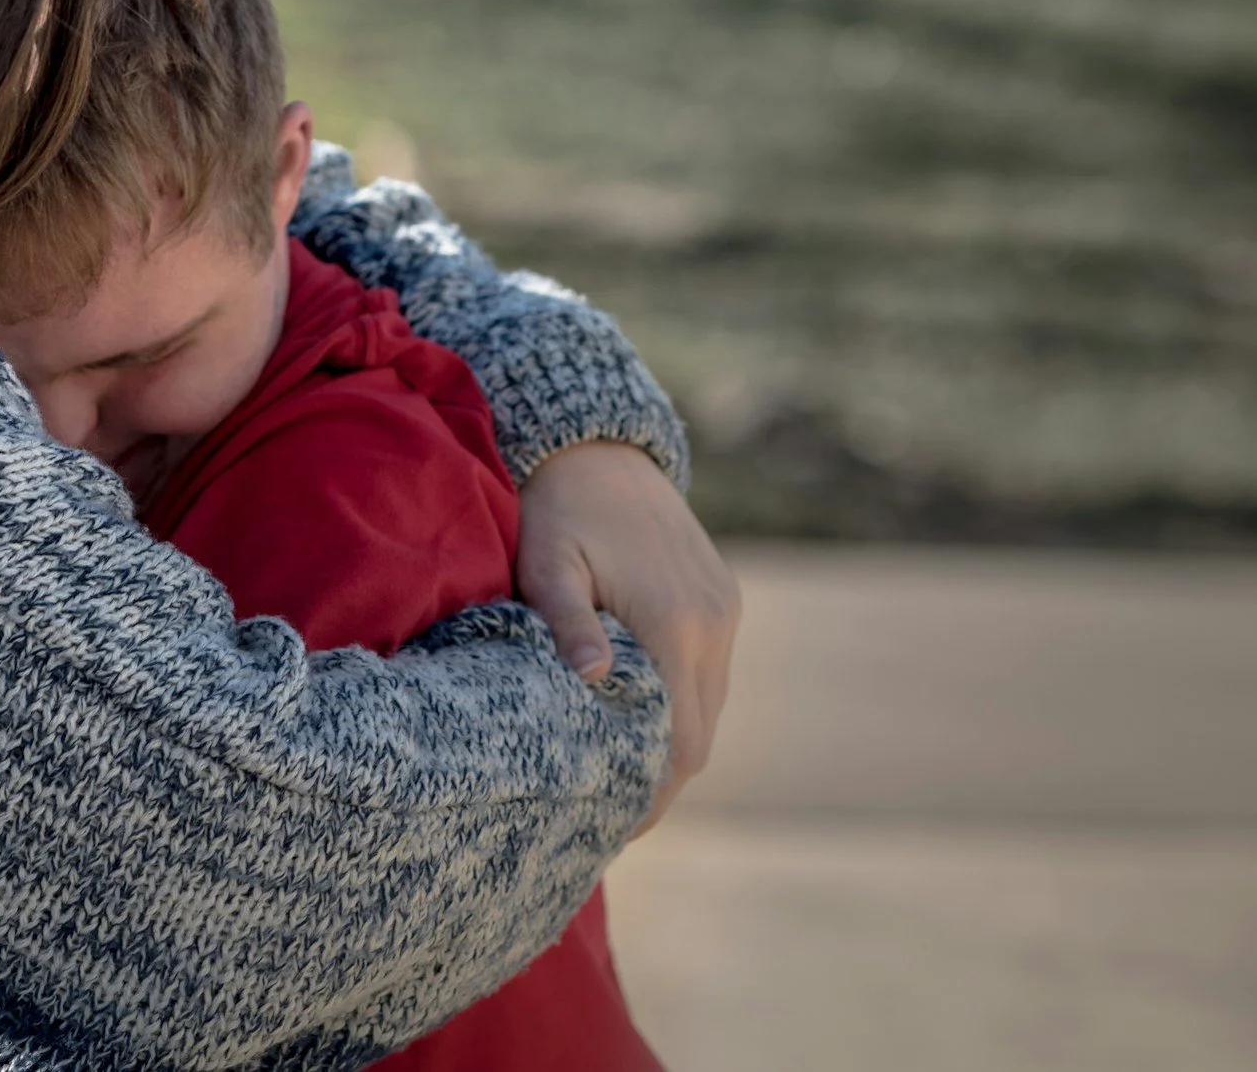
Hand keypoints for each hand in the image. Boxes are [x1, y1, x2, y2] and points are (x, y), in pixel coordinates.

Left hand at [515, 442, 739, 831]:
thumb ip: (567, 621)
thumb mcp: (547, 562)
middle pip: (699, 737)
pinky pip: (709, 675)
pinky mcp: (721, 599)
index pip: (677, 740)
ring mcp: (724, 612)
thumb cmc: (555, 508)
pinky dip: (681, 707)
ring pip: (709, 709)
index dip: (650, 793)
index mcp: (673, 623)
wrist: (597, 444)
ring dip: (671, 746)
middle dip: (659, 783)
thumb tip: (593, 679)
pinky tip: (638, 721)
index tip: (611, 827)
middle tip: (607, 819)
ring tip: (619, 781)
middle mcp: (712, 624)